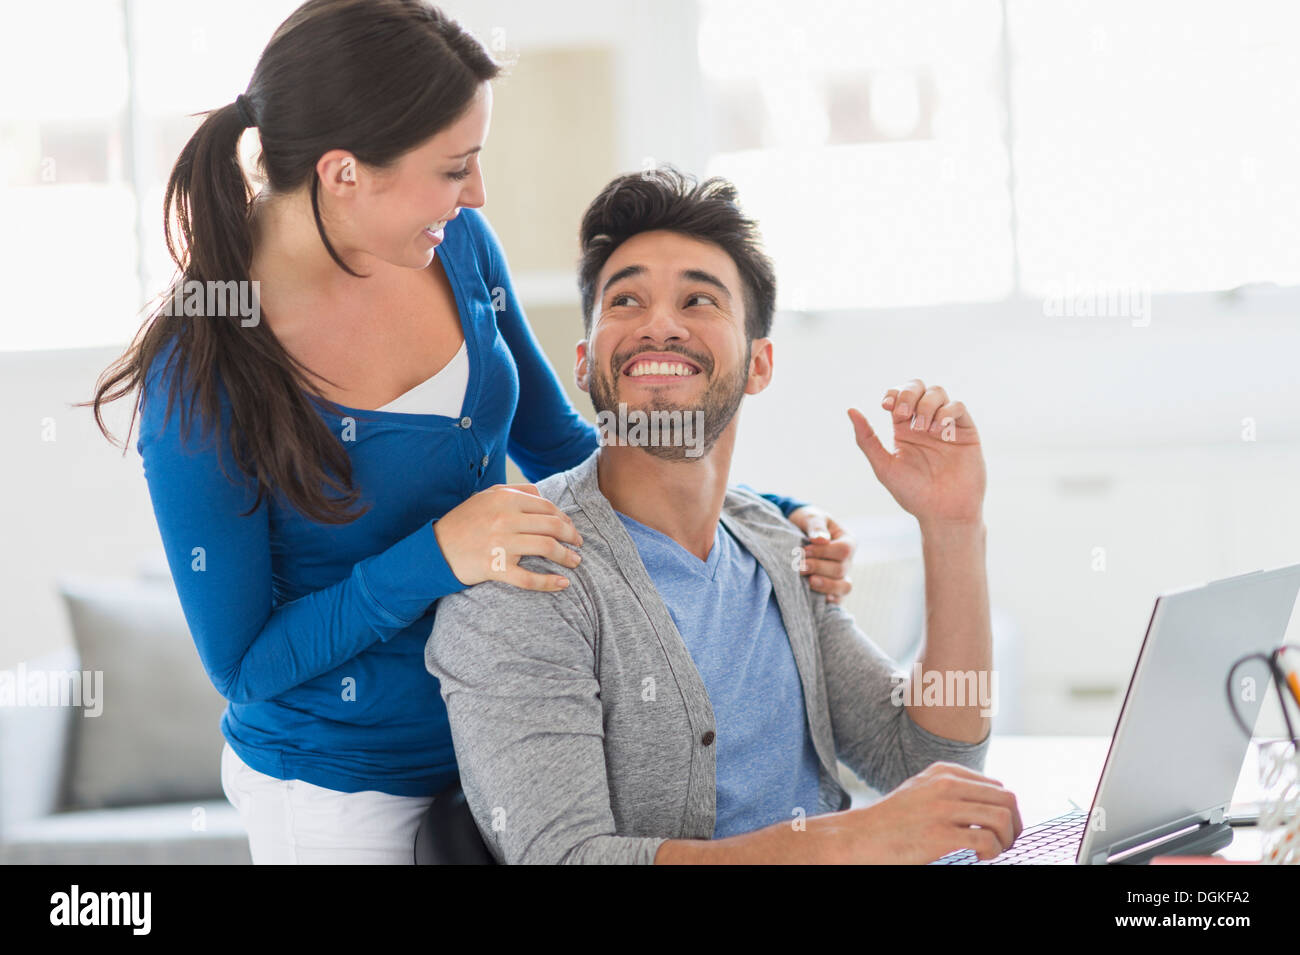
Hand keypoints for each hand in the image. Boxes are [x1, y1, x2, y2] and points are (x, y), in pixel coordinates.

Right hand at [433, 484, 582, 591]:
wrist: (436, 549)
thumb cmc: (464, 522)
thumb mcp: (486, 496)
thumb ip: (515, 492)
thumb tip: (543, 495)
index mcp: (505, 499)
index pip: (547, 507)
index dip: (565, 518)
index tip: (571, 528)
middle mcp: (505, 519)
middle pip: (552, 526)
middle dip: (571, 536)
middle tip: (579, 544)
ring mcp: (501, 544)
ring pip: (546, 548)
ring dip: (567, 556)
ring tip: (575, 562)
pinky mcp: (495, 568)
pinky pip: (529, 578)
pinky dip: (549, 582)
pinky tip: (563, 584)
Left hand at [787, 506, 855, 603]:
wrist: (798, 530)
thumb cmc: (807, 522)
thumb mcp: (812, 517)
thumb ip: (816, 526)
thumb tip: (821, 540)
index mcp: (848, 540)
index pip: (843, 550)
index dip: (824, 552)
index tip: (804, 550)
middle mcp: (848, 560)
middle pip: (841, 569)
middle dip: (819, 568)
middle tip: (799, 566)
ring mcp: (842, 575)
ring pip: (844, 587)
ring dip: (826, 586)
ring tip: (809, 582)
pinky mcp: (832, 588)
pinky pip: (838, 599)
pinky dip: (831, 600)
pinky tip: (818, 598)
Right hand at [812, 762, 1021, 863]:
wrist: (858, 838)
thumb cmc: (890, 822)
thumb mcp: (920, 792)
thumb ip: (951, 791)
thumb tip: (991, 807)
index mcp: (943, 773)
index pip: (996, 787)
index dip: (1005, 812)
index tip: (998, 832)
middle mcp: (946, 785)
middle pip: (1007, 800)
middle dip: (1014, 826)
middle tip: (1005, 845)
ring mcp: (943, 810)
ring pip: (1003, 819)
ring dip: (1006, 841)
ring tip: (991, 853)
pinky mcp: (940, 836)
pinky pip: (987, 842)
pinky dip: (992, 853)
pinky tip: (978, 859)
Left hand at [847, 378, 985, 527]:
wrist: (943, 512)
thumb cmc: (912, 494)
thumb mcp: (883, 466)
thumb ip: (867, 439)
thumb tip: (850, 410)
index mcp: (904, 428)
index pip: (898, 395)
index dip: (893, 393)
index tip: (887, 407)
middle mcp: (925, 423)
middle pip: (917, 387)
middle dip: (908, 394)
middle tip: (903, 414)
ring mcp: (946, 425)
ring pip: (938, 392)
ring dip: (927, 404)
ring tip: (924, 428)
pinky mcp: (966, 431)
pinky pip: (958, 407)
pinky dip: (947, 412)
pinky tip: (940, 430)